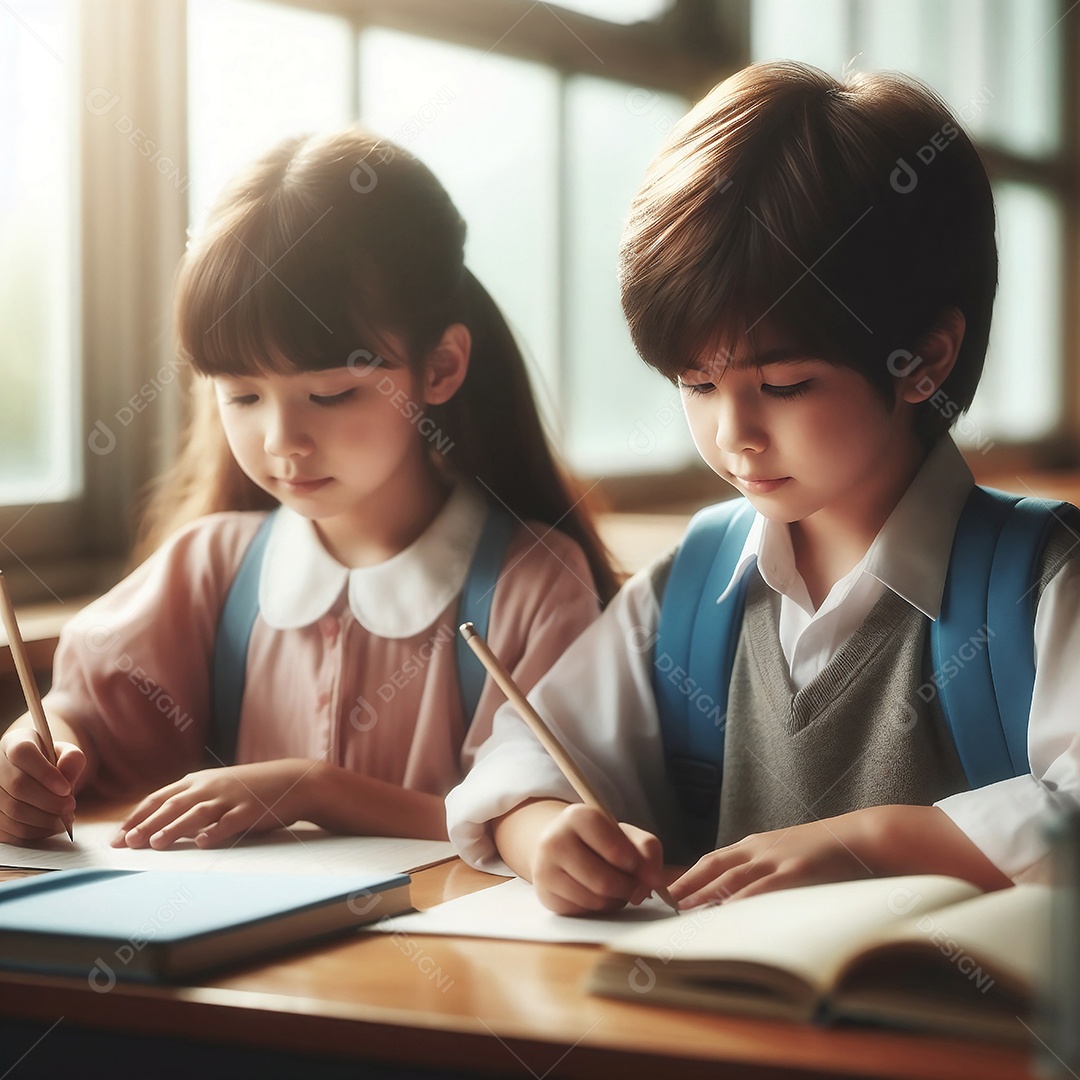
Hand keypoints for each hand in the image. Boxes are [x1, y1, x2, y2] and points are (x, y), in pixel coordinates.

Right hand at [0, 728, 83, 842]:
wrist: (33, 774)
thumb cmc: (51, 762)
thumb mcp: (66, 753)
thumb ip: (72, 759)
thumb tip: (67, 777)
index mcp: (14, 743)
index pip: (23, 753)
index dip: (45, 773)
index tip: (66, 789)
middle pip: (17, 785)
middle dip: (49, 802)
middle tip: (70, 808)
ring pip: (12, 811)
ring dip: (43, 820)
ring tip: (63, 820)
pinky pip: (8, 830)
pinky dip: (32, 832)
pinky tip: (49, 827)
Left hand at [112, 759, 316, 849]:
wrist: (293, 781)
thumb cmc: (251, 788)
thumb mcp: (217, 786)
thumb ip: (191, 800)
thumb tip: (159, 822)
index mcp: (198, 781)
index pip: (159, 799)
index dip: (137, 817)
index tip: (117, 837)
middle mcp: (210, 787)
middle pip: (172, 807)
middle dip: (147, 825)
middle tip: (126, 843)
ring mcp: (230, 798)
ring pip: (197, 814)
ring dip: (174, 829)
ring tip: (155, 844)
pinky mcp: (250, 810)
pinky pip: (230, 822)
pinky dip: (215, 832)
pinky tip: (201, 843)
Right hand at [530, 803, 664, 915]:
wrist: (560, 844)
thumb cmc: (599, 838)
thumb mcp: (625, 833)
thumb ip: (648, 850)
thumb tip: (654, 881)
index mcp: (578, 816)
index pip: (614, 848)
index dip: (632, 862)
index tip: (635, 865)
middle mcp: (555, 840)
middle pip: (604, 881)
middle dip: (628, 889)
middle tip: (637, 887)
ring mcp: (545, 869)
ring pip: (594, 900)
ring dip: (615, 900)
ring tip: (617, 887)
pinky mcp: (545, 894)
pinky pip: (583, 911)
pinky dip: (598, 908)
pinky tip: (598, 893)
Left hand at [669, 811, 879, 907]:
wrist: (861, 836)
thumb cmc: (825, 851)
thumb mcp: (786, 855)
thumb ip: (763, 870)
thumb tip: (741, 895)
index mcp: (756, 844)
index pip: (713, 859)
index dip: (689, 875)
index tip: (667, 890)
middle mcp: (760, 848)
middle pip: (714, 866)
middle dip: (687, 885)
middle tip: (662, 903)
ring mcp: (778, 858)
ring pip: (732, 877)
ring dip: (705, 894)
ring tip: (683, 910)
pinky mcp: (797, 870)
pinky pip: (764, 888)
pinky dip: (743, 900)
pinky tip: (727, 912)